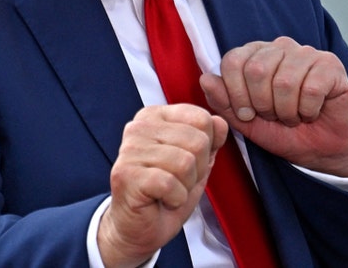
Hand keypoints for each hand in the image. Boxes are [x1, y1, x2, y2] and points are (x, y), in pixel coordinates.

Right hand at [98, 104, 228, 267]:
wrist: (139, 229)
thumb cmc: (164, 195)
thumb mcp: (196, 163)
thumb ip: (209, 140)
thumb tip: (220, 123)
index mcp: (155, 117)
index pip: (201, 118)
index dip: (206, 148)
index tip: (187, 163)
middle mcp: (139, 127)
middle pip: (197, 141)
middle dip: (196, 170)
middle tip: (177, 182)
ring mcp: (130, 149)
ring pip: (185, 163)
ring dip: (185, 186)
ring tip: (168, 191)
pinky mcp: (127, 174)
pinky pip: (170, 183)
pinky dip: (175, 199)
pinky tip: (161, 199)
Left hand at [199, 36, 347, 178]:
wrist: (322, 150)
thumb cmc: (285, 132)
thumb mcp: (247, 123)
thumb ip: (224, 102)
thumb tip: (205, 79)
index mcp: (256, 54)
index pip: (233, 61)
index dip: (236, 94)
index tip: (247, 114)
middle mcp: (280, 47)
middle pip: (257, 70)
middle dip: (262, 105)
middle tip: (274, 116)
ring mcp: (307, 53)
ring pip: (284, 81)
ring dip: (287, 111)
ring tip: (293, 116)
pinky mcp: (331, 66)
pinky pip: (311, 88)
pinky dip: (307, 111)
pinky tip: (312, 113)